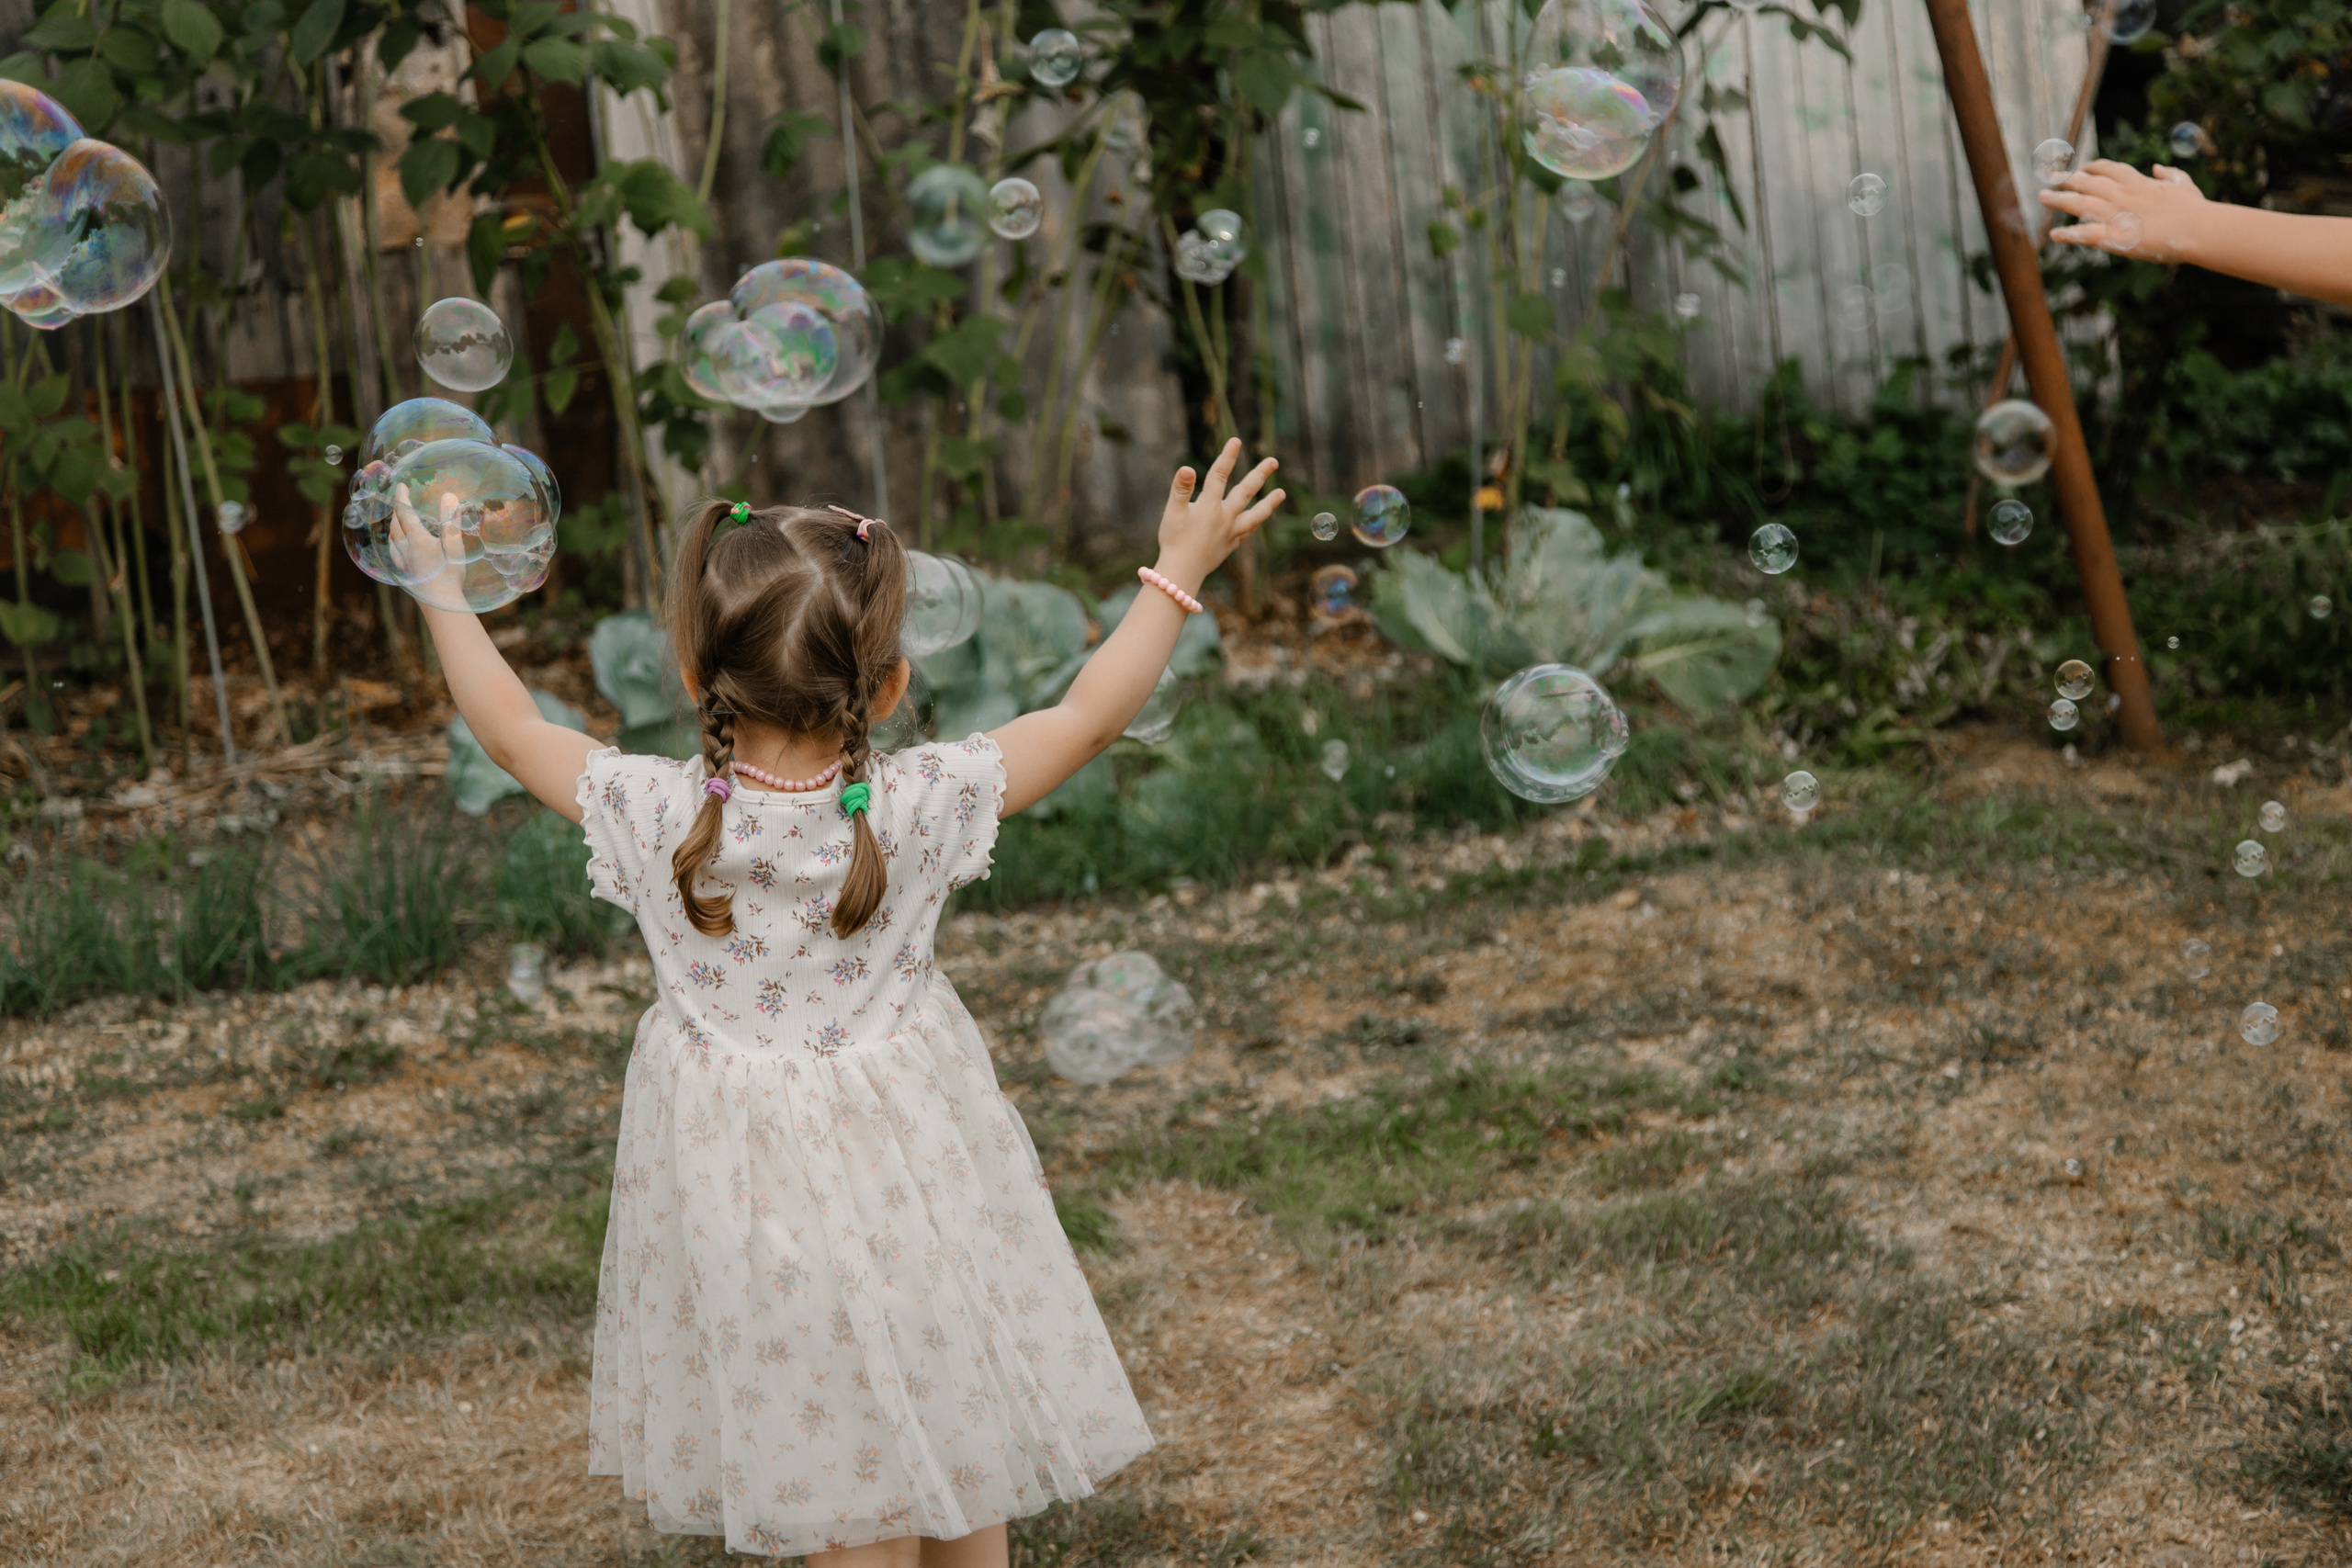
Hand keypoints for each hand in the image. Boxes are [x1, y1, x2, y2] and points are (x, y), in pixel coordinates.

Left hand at [389, 482, 460, 583]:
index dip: (402, 498)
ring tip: (397, 521)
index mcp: (416, 538)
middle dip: (396, 511)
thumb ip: (451, 519)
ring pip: (392, 539)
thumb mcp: (453, 544)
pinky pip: (394, 552)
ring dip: (394, 526)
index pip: (405, 513)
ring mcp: (403, 561)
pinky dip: (395, 543)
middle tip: (400, 502)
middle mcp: (405, 548)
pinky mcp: (405, 572)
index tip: (401, 486)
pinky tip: (399, 547)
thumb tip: (449, 495)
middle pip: (395, 525)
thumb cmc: (448, 573)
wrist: (439, 602)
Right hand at [1157, 438, 1282, 586]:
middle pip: (1245, 491)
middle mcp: (1225, 517)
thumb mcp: (1172, 512)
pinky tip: (1259, 520)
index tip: (1236, 441)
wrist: (1182, 573)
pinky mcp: (1230, 545)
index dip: (1227, 457)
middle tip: (1273, 461)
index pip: (1219, 475)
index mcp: (1209, 506)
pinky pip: (1247, 532)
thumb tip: (1188, 468)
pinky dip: (1255, 524)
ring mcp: (1230, 533)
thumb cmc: (1173, 541)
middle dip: (1259, 475)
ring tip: (1281, 493)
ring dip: (1269, 503)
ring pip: (1255, 515)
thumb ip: (1181, 489)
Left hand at [2039, 160, 2207, 263]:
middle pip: (2087, 182)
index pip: (2109, 169)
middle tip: (2051, 177)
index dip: (2092, 167)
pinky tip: (2054, 235)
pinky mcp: (2115, 236)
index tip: (2081, 167)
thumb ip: (2169, 174)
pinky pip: (2085, 234)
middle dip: (2067, 178)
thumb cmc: (2194, 208)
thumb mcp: (2183, 184)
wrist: (2197, 227)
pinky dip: (2069, 234)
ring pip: (2080, 203)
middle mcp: (2121, 194)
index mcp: (2137, 182)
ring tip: (2042, 196)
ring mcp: (2116, 214)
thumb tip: (2158, 167)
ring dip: (2059, 200)